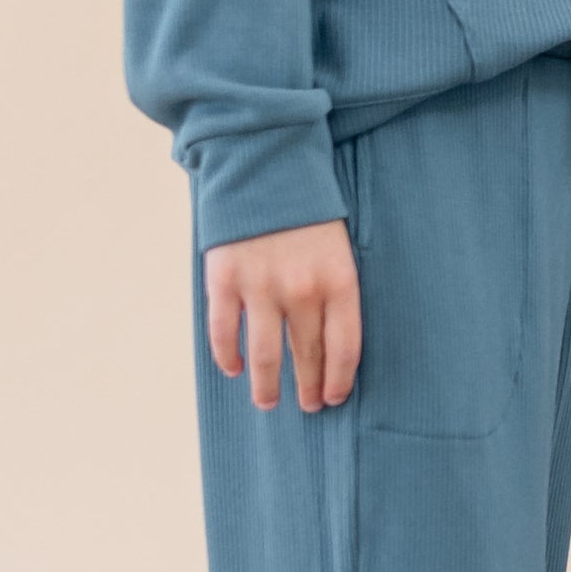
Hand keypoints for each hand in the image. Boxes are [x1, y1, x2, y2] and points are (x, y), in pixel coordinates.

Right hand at [205, 218, 360, 411]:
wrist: (265, 164)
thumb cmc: (308, 210)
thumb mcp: (339, 246)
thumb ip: (335, 290)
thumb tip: (331, 342)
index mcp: (339, 281)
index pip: (345, 348)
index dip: (340, 379)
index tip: (335, 397)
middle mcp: (302, 290)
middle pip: (308, 355)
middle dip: (309, 387)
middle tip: (308, 406)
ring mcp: (261, 287)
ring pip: (266, 355)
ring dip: (268, 386)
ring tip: (268, 402)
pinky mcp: (224, 280)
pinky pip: (225, 333)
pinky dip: (229, 357)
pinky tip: (235, 370)